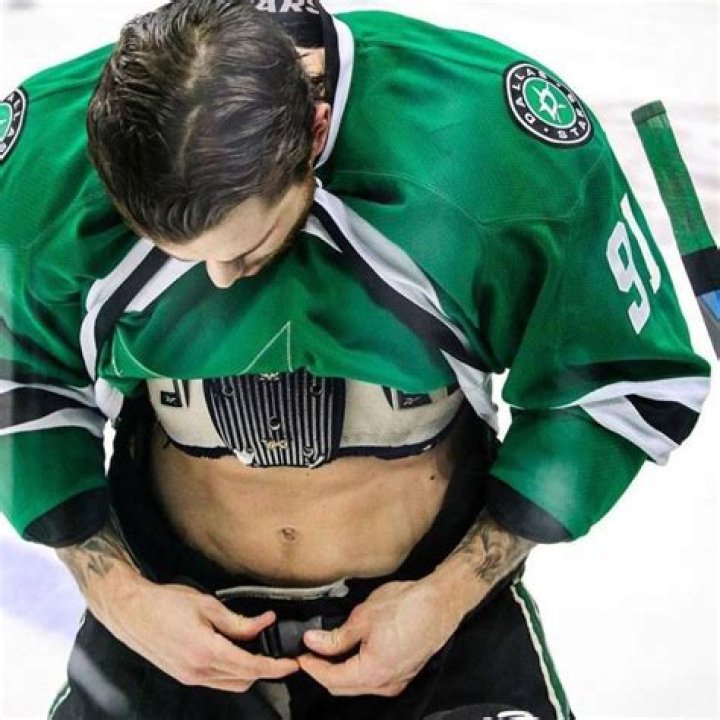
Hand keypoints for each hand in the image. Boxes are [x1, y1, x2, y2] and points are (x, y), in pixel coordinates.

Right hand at [102, 576, 299, 691]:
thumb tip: (264, 624)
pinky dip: (231, 670)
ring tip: (258, 648)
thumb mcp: (208, 605)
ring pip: (230, 683)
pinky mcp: (183, 675)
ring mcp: (189, 676)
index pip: (251, 667)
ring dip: (248, 671)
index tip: (292, 663)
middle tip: (277, 650)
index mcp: (206, 651)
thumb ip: (238, 621)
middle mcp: (197, 671)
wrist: (132, 611)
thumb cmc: (166, 603)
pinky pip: (216, 680)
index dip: (275, 667)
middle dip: (265, 668)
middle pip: (244, 680)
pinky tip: (235, 651)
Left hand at [298, 579, 461, 696]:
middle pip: (343, 687)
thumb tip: (312, 642)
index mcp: (372, 672)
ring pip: (358, 685)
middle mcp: (385, 684)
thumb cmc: (406, 606)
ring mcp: (397, 681)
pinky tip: (352, 651)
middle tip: (310, 652)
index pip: (331, 679)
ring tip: (328, 649)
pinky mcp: (404, 674)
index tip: (301, 655)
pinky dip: (357, 669)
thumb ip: (335, 636)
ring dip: (340, 671)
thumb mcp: (363, 617)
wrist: (440, 603)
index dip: (312, 667)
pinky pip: (373, 679)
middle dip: (323, 672)